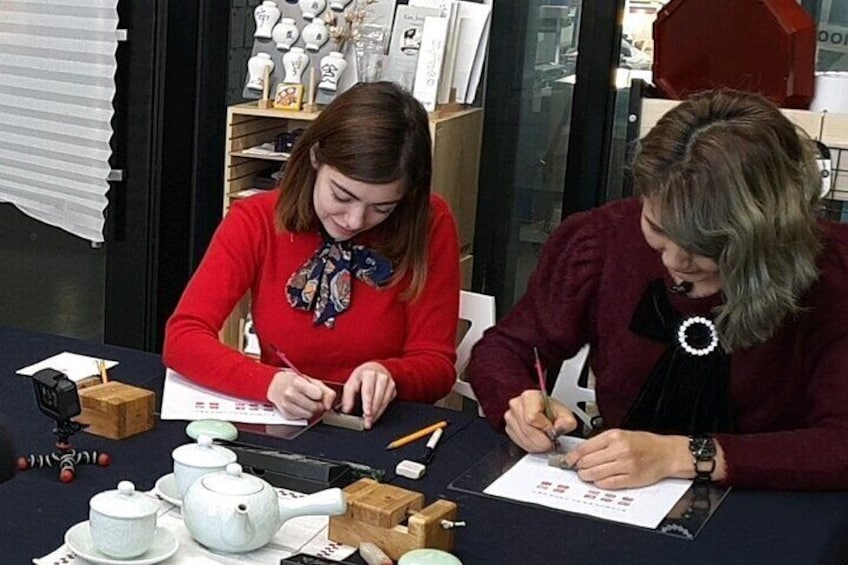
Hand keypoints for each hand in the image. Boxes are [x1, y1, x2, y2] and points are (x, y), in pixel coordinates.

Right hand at [267, 370, 335, 419]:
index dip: (320, 395)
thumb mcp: (312, 381)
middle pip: (314, 407)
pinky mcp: (286, 414)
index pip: (318, 395)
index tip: (317, 393)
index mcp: (297, 382)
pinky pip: (302, 418)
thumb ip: (326, 391)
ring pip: (309, 415)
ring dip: (311, 410)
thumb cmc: (296, 382)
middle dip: (317, 405)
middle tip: (313, 399)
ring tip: (306, 402)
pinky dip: (303, 413)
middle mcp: (290, 394)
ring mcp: (286, 405)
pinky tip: (299, 406)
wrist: (277, 385)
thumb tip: (328, 405)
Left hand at [342, 362, 395, 429]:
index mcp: (368, 373)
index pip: (368, 390)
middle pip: (377, 397)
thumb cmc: (361, 378)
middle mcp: (381, 377)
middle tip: (367, 422)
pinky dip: (381, 410)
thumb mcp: (351, 384)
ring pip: (384, 401)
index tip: (367, 413)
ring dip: (377, 413)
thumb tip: (346, 411)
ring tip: (370, 421)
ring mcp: (389, 382)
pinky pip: (388, 402)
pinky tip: (375, 415)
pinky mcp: (393, 389)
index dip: (367, 403)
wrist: (375, 369)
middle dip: (372, 412)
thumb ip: (348, 398)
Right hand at [503, 389, 577, 452]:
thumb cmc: (552, 411)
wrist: (544, 411)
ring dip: (537, 446)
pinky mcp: (509, 428)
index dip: (544, 428)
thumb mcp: (565, 414)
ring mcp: (510, 416)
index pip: (532, 417)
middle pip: (527, 430)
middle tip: (551, 442)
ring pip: (523, 438)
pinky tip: (537, 442)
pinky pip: (519, 442)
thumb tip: (558, 429)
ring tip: (545, 442)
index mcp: (529, 397)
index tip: (552, 431)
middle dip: (542, 441)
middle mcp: (516, 405)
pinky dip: (530, 446)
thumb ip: (566, 422)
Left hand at [563, 429, 689, 488]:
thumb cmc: (644, 444)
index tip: (568, 460)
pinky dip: (599, 483)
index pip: (585, 448)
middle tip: (576, 469)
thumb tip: (581, 452)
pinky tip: (598, 481)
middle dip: (579, 467)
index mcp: (614, 436)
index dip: (573, 456)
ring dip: (586, 476)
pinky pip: (608, 483)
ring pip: (595, 474)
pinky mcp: (631, 478)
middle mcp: (619, 450)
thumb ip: (601, 442)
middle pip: (587, 462)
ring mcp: (625, 465)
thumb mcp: (621, 434)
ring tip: (585, 475)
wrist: (666, 453)